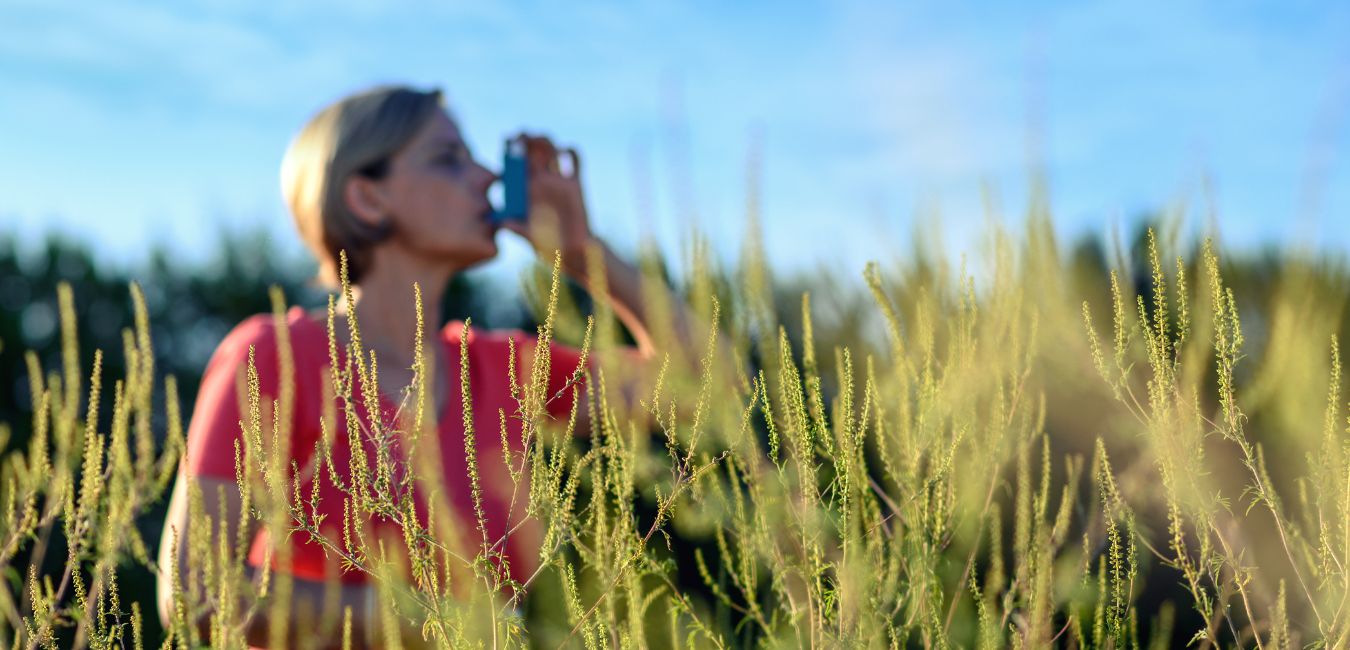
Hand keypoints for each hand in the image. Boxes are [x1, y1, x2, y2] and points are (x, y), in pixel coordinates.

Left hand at [499, 134, 593, 265]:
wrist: (573, 251)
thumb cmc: (548, 246)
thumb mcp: (529, 237)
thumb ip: (517, 228)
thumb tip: (500, 222)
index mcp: (525, 191)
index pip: (515, 164)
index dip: (511, 150)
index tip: (508, 140)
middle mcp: (540, 182)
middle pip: (532, 153)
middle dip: (527, 141)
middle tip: (524, 136)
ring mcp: (558, 181)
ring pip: (551, 152)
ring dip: (545, 142)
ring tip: (541, 139)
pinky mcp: (575, 184)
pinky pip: (574, 161)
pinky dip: (571, 152)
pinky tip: (565, 151)